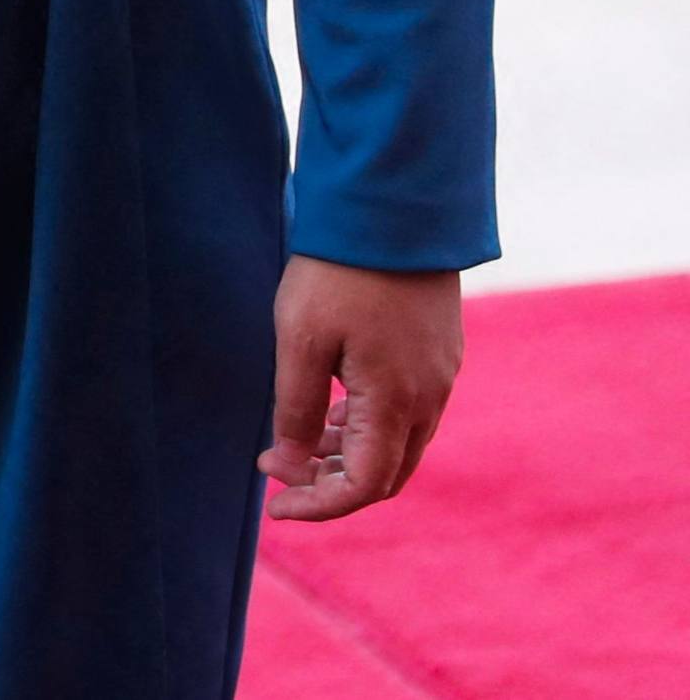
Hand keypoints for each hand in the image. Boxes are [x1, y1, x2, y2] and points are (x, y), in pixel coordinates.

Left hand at [263, 256, 462, 521]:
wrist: (392, 208)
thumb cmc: (338, 272)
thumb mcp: (300, 340)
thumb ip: (298, 409)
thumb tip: (291, 468)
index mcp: (397, 402)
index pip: (365, 486)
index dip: (320, 505)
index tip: (274, 506)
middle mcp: (430, 397)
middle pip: (387, 472)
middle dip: (333, 485)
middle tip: (279, 473)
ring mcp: (440, 374)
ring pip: (397, 442)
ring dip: (348, 453)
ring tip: (294, 442)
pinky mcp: (437, 351)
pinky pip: (406, 410)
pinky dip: (366, 424)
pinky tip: (329, 408)